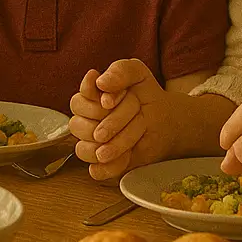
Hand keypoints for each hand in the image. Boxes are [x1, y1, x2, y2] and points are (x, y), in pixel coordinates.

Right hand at [69, 59, 178, 181]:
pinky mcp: (102, 164)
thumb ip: (120, 70)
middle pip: (81, 127)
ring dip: (117, 142)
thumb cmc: (145, 95)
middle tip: (137, 113)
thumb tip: (101, 82)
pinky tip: (129, 154)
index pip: (78, 103)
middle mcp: (85, 121)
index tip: (111, 101)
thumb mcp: (137, 73)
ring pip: (86, 149)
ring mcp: (91, 143)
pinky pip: (96, 170)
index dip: (94, 104)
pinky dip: (114, 164)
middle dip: (115, 120)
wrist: (164, 120)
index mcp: (87, 99)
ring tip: (137, 133)